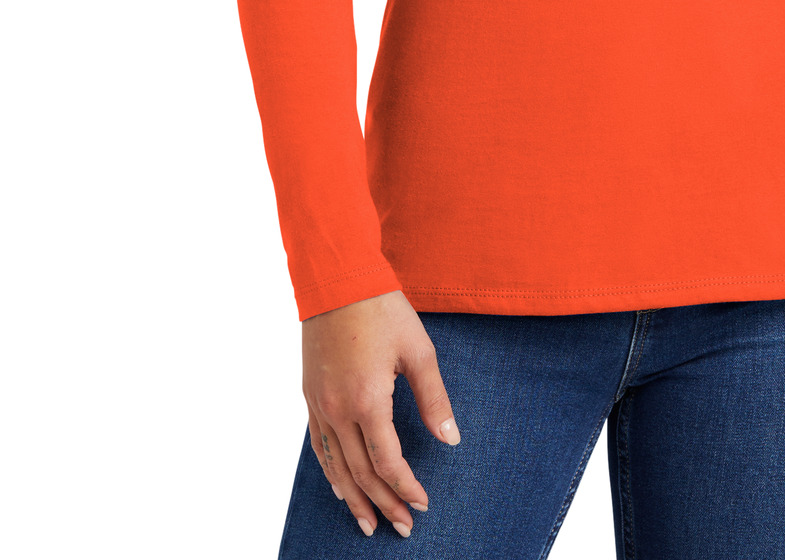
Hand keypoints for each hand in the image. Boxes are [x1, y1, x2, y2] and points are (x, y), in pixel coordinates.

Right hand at [302, 288, 460, 537]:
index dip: (405, 487)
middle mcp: (338, 409)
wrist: (338, 280)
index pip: (387, 461)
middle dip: (383, 503)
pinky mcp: (310, 395)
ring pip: (334, 466)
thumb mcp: (418, 350)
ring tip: (368, 525)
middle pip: (360, 472)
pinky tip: (339, 487)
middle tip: (402, 527)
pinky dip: (329, 472)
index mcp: (368, 401)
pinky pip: (318, 445)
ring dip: (353, 499)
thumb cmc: (382, 310)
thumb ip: (434, 399)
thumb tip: (450, 440)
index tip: (422, 503)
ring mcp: (320, 404)